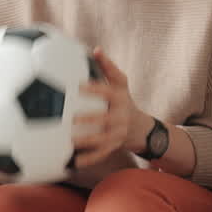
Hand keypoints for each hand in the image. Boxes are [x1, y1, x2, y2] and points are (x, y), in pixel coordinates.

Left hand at [70, 48, 149, 168]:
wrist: (141, 128)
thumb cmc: (123, 100)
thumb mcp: (120, 83)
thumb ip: (108, 67)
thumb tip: (96, 49)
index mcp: (119, 99)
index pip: (107, 92)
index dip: (94, 89)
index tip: (79, 86)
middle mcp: (120, 117)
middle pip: (106, 120)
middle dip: (91, 120)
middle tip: (72, 119)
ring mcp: (117, 134)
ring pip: (103, 140)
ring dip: (87, 142)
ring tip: (70, 142)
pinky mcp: (113, 147)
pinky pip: (100, 155)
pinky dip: (87, 160)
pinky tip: (73, 163)